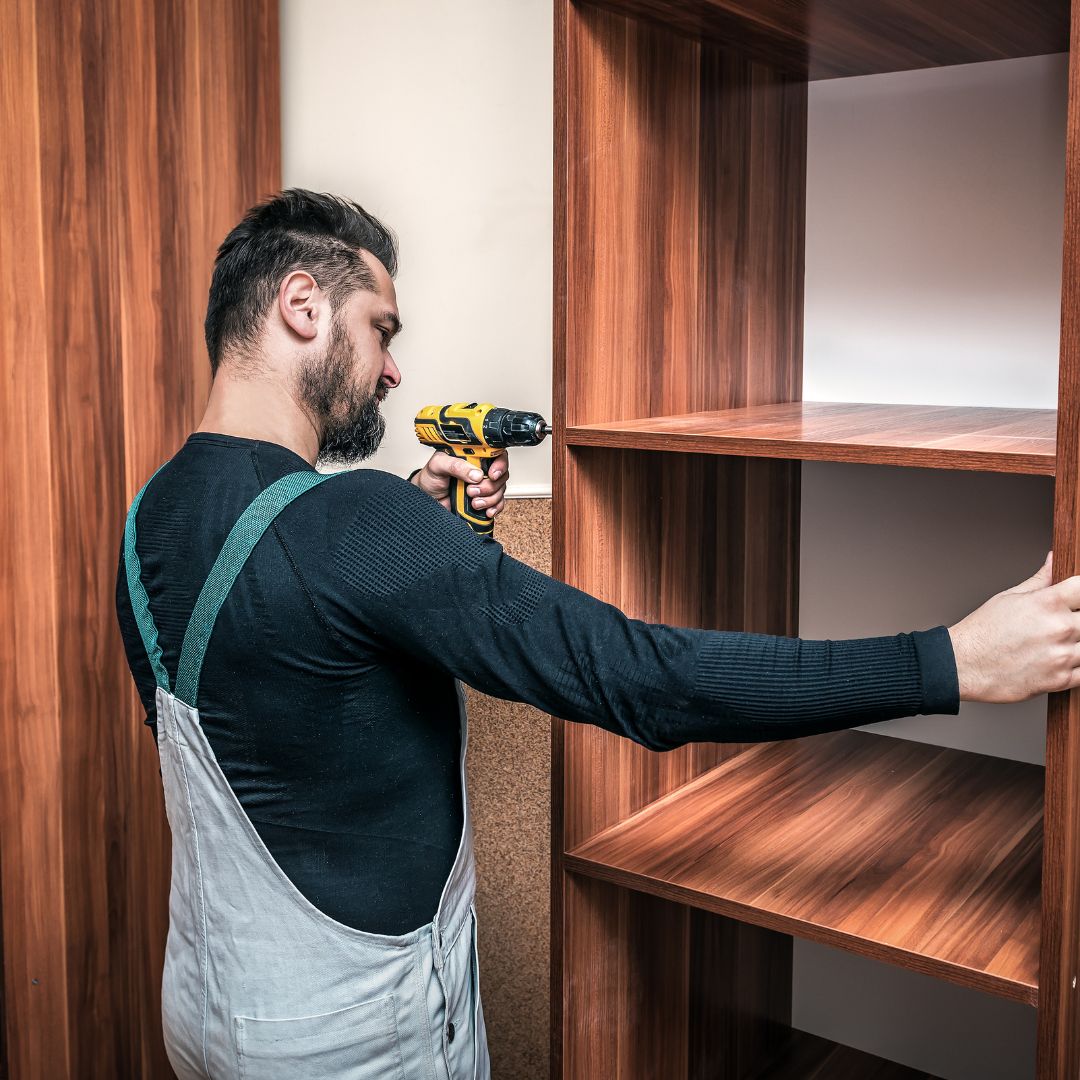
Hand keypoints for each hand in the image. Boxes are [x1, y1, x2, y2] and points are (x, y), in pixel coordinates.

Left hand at [410, 450, 509, 520]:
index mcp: (472, 455)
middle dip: (489, 486)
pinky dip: (495, 508)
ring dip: (490, 499)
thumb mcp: (438, 465)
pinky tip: (486, 510)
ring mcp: (483, 485)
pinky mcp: (484, 499)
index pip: (495, 454)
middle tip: (472, 491)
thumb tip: (476, 474)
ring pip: (500, 490)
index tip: (492, 475)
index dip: (499, 464)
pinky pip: (498, 503)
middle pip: (501, 475)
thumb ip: (456, 465)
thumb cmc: (431, 478)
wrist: (427, 499)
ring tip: (473, 502)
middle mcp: (481, 469)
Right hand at [948, 551, 1079, 701]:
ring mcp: (1061, 655)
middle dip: (1078, 620)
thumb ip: (1040, 580)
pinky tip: (1060, 661)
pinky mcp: (1059, 680)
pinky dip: (1076, 667)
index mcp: (1047, 603)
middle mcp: (1058, 628)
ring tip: (1056, 644)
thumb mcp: (1008, 597)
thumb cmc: (981, 632)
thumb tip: (1053, 561)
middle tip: (1060, 625)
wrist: (962, 665)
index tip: (1074, 599)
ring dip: (1077, 645)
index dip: (1079, 593)